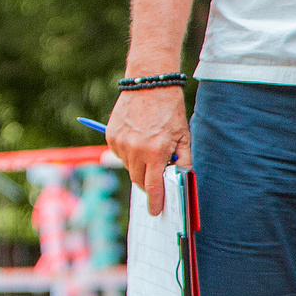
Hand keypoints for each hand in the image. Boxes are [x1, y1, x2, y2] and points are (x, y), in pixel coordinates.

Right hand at [108, 87, 190, 214]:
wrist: (149, 85)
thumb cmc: (170, 110)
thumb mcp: (184, 136)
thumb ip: (183, 160)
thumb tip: (180, 178)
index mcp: (155, 152)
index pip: (154, 186)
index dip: (155, 201)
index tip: (155, 211)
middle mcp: (135, 150)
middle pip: (139, 180)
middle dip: (148, 182)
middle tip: (156, 177)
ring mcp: (120, 143)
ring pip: (129, 167)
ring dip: (139, 166)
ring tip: (149, 148)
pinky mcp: (111, 136)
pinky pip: (120, 154)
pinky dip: (129, 153)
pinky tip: (138, 139)